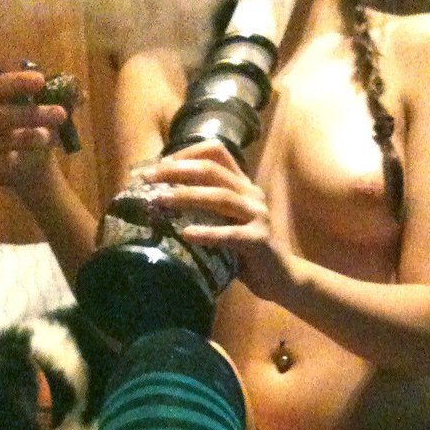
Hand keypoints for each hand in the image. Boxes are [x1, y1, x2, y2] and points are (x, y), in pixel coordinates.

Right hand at [0, 69, 67, 199]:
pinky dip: (20, 159)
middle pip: (1, 115)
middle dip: (32, 114)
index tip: (42, 80)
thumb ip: (63, 100)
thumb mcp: (47, 111)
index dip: (19, 82)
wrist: (25, 167)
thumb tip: (82, 95)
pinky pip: (4, 163)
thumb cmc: (31, 129)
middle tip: (62, 114)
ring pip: (4, 140)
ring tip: (47, 137)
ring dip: (29, 137)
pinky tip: (35, 158)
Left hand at [142, 140, 289, 299]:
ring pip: (220, 197)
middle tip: (148, 179)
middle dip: (176, 171)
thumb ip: (205, 207)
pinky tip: (187, 235)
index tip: (160, 165)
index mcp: (242, 185)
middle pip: (212, 170)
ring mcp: (258, 215)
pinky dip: (207, 233)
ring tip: (159, 201)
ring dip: (186, 197)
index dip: (186, 153)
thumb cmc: (245, 250)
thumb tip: (160, 198)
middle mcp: (251, 194)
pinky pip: (230, 234)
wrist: (281, 278)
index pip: (216, 151)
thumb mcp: (225, 221)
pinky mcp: (259, 240)